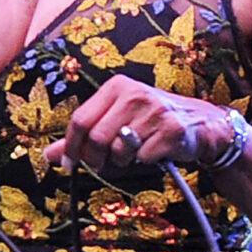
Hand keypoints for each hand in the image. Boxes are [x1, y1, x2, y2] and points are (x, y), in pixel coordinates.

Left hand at [47, 75, 241, 173]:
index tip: (68, 165)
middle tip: (103, 165)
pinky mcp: (172, 130)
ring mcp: (155, 111)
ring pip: (120, 150)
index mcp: (118, 87)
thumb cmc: (153, 122)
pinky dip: (145, 162)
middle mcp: (136, 94)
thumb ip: (83, 136)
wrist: (202, 124)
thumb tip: (49, 154)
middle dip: (96, 159)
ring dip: (122, 161)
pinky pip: (144, 158)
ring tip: (134, 154)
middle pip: (97, 137)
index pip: (81, 119)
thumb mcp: (117, 120)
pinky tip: (154, 152)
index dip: (71, 147)